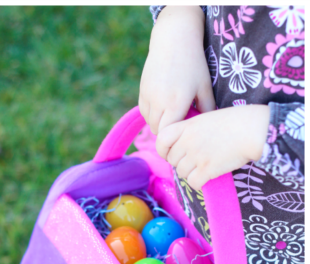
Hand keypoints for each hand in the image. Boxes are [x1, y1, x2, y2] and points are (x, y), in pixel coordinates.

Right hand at [139, 6, 214, 134]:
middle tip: (179, 127)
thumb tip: (206, 127)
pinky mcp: (141, 92)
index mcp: (175, 104)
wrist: (173, 41)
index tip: (183, 137)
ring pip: (150, 122)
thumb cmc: (193, 64)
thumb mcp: (204, 86)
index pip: (169, 134)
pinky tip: (163, 106)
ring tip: (172, 115)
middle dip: (168, 131)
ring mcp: (148, 97)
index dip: (175, 138)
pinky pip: (145, 112)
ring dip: (159, 122)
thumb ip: (207, 108)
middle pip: (158, 130)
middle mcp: (158, 103)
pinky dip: (152, 113)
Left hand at [156, 105, 269, 189]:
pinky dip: (198, 183)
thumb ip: (190, 131)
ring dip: (191, 173)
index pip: (161, 140)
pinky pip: (193, 183)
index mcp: (186, 126)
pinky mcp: (207, 169)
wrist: (254, 129)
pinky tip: (207, 177)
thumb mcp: (206, 118)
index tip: (170, 153)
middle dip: (181, 162)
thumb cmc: (235, 122)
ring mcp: (196, 155)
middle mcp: (187, 141)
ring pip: (182, 172)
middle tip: (196, 160)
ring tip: (204, 167)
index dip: (163, 150)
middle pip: (172, 160)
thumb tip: (178, 149)